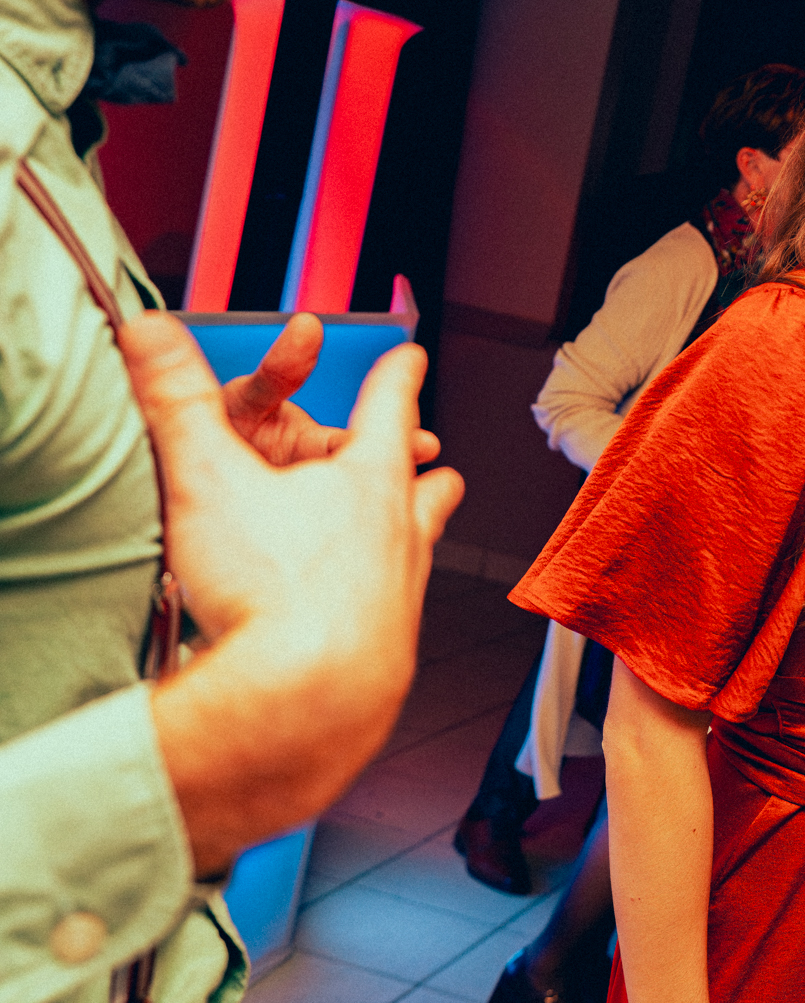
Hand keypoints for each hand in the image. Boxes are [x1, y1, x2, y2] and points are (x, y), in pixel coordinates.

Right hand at [127, 313, 463, 872]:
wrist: (306, 702)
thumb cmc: (267, 589)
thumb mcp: (208, 481)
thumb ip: (177, 404)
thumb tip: (147, 329)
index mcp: (370, 478)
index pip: (390, 405)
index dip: (396, 373)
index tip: (409, 355)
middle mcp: (404, 531)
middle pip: (431, 486)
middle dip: (424, 467)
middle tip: (427, 456)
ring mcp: (406, 593)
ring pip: (422, 550)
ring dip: (410, 536)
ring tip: (394, 538)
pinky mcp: (394, 650)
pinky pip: (397, 613)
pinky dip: (382, 602)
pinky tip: (355, 620)